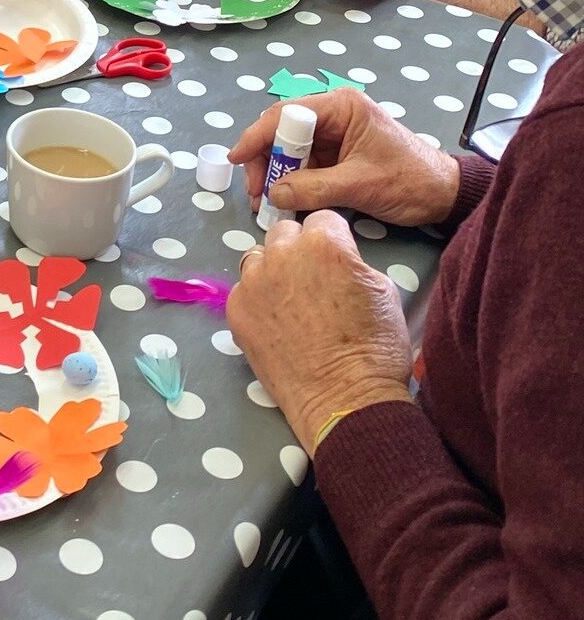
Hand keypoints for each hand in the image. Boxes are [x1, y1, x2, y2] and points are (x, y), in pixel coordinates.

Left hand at [228, 211, 412, 454]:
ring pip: (258, 257)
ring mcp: (254, 281)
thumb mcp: (383, 291)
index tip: (336, 258)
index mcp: (323, 243)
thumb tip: (338, 260)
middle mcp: (282, 254)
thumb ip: (352, 262)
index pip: (322, 219)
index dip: (332, 237)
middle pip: (284, 232)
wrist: (346, 401)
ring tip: (291, 300)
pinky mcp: (236, 308)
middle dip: (298, 247)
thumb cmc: (376, 348)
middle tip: (313, 279)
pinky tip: (276, 322)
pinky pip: (244, 289)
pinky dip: (258, 299)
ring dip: (273, 270)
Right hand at [230, 89, 460, 226]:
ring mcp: (334, 135)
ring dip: (275, 175)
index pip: (287, 115)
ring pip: (290, 150)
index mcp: (341, 107)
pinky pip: (303, 165)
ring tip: (265, 202)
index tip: (238, 160)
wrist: (447, 197)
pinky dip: (291, 182)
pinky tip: (282, 200)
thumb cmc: (410, 181)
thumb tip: (273, 195)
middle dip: (265, 160)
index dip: (258, 136)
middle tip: (255, 192)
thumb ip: (314, 188)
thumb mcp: (361, 185)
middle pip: (283, 131)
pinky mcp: (336, 155)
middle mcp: (333, 115)